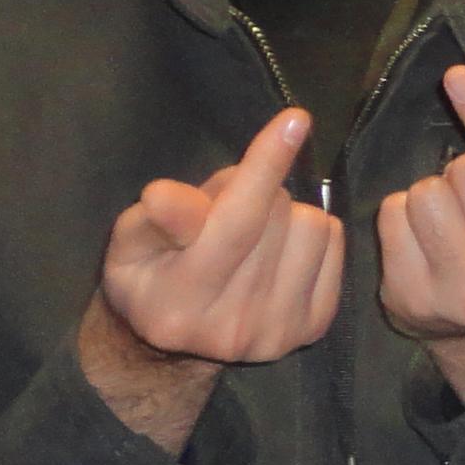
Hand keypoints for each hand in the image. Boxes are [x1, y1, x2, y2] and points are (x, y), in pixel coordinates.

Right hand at [92, 107, 344, 370]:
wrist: (174, 344)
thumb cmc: (147, 274)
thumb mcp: (129, 242)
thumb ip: (152, 219)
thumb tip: (169, 197)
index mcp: (179, 304)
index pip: (235, 224)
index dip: (264, 167)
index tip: (294, 120)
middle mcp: (233, 328)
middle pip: (276, 216)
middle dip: (255, 193)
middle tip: (226, 209)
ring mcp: (278, 333)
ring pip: (312, 227)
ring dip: (285, 215)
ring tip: (253, 233)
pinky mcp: (312, 328)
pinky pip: (334, 245)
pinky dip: (311, 235)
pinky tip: (280, 251)